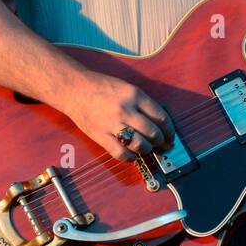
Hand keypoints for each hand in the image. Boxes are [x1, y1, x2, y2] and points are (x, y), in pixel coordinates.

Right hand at [56, 72, 172, 161]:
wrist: (75, 90)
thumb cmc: (102, 87)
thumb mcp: (128, 88)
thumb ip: (143, 103)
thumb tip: (159, 122)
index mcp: (135, 95)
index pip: (161, 116)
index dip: (169, 129)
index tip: (170, 135)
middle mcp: (126, 110)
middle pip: (153, 132)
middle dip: (160, 141)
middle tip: (161, 143)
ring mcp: (113, 124)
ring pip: (140, 144)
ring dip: (147, 149)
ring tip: (147, 148)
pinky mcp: (101, 136)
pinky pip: (120, 153)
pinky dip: (130, 157)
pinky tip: (132, 155)